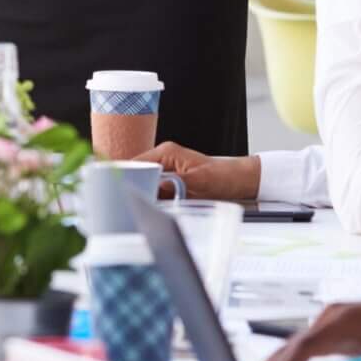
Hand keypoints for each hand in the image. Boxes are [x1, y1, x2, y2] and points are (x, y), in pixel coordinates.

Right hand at [139, 143, 260, 202]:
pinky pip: (154, 191)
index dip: (128, 176)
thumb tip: (158, 187)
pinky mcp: (169, 182)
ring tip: (142, 206)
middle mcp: (163, 160)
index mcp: (166, 153)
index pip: (137, 162)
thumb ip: (177, 183)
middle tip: (132, 202)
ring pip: (144, 184)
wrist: (237, 180)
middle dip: (135, 187)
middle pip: (137, 174)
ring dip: (144, 195)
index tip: (123, 190)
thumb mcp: (200, 181)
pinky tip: (153, 208)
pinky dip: (153, 199)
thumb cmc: (222, 176)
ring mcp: (165, 171)